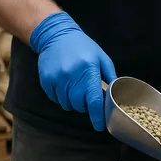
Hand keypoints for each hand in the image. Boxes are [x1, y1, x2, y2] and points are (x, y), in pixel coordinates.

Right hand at [30, 12, 116, 130]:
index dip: (97, 117)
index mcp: (89, 70)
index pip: (94, 101)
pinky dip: (61, 96)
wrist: (56, 34)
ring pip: (67, 104)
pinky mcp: (46, 80)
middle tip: (87, 95)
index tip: (100, 126)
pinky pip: (56, 99)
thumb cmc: (83, 47)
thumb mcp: (101, 58)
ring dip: (73, 101)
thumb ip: (110, 77)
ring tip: (75, 87)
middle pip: (80, 106)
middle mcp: (72, 75)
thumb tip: (115, 96)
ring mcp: (57, 78)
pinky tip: (64, 84)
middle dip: (85, 105)